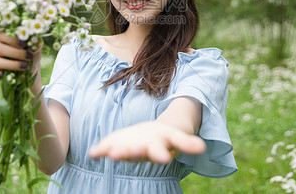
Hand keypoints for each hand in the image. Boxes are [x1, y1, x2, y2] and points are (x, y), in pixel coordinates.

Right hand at [0, 30, 41, 81]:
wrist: (32, 70)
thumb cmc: (32, 54)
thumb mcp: (36, 48)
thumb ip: (36, 44)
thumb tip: (34, 46)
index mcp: (5, 38)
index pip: (0, 34)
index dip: (10, 38)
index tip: (24, 43)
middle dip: (16, 53)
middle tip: (29, 56)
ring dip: (11, 64)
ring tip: (25, 66)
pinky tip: (1, 75)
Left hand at [88, 122, 205, 163]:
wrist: (147, 137)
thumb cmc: (162, 137)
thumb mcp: (175, 137)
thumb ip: (187, 144)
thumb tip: (203, 148)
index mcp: (156, 149)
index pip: (158, 153)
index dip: (160, 155)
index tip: (163, 159)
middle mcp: (140, 151)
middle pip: (138, 153)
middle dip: (132, 153)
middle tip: (125, 154)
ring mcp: (126, 149)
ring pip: (122, 151)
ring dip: (117, 153)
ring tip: (111, 154)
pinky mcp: (114, 145)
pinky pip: (106, 147)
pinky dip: (99, 150)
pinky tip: (93, 153)